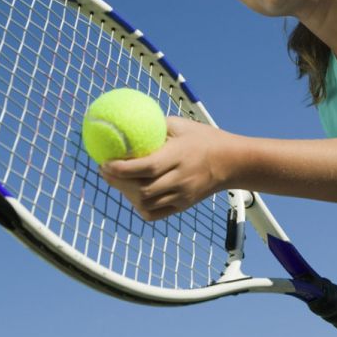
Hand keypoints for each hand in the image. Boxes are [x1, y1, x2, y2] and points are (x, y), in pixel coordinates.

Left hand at [99, 116, 235, 219]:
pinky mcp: (183, 206)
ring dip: (126, 194)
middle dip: (117, 182)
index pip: (146, 167)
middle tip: (104, 170)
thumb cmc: (204, 138)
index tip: (104, 162)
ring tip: (118, 180)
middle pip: (142, 190)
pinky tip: (134, 194)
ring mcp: (182, 195)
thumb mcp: (181, 125)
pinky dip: (140, 206)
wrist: (231, 162)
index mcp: (179, 156)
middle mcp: (180, 179)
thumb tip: (126, 123)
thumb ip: (155, 126)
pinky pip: (155, 214)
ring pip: (146, 205)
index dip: (121, 169)